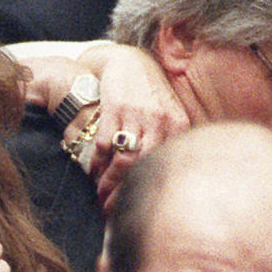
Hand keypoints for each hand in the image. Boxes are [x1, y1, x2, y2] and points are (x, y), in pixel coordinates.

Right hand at [78, 44, 188, 211]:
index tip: (137, 207)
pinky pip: (105, 145)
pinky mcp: (114, 108)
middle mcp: (160, 121)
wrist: (129, 62)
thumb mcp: (170, 116)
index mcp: (178, 126)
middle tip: (112, 210)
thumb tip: (170, 178)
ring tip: (100, 195)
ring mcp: (137, 114)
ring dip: (109, 182)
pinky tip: (93, 172)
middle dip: (125, 193)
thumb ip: (172, 142)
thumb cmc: (150, 95)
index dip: (148, 191)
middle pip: (144, 168)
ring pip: (124, 160)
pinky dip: (98, 163)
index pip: (164, 167)